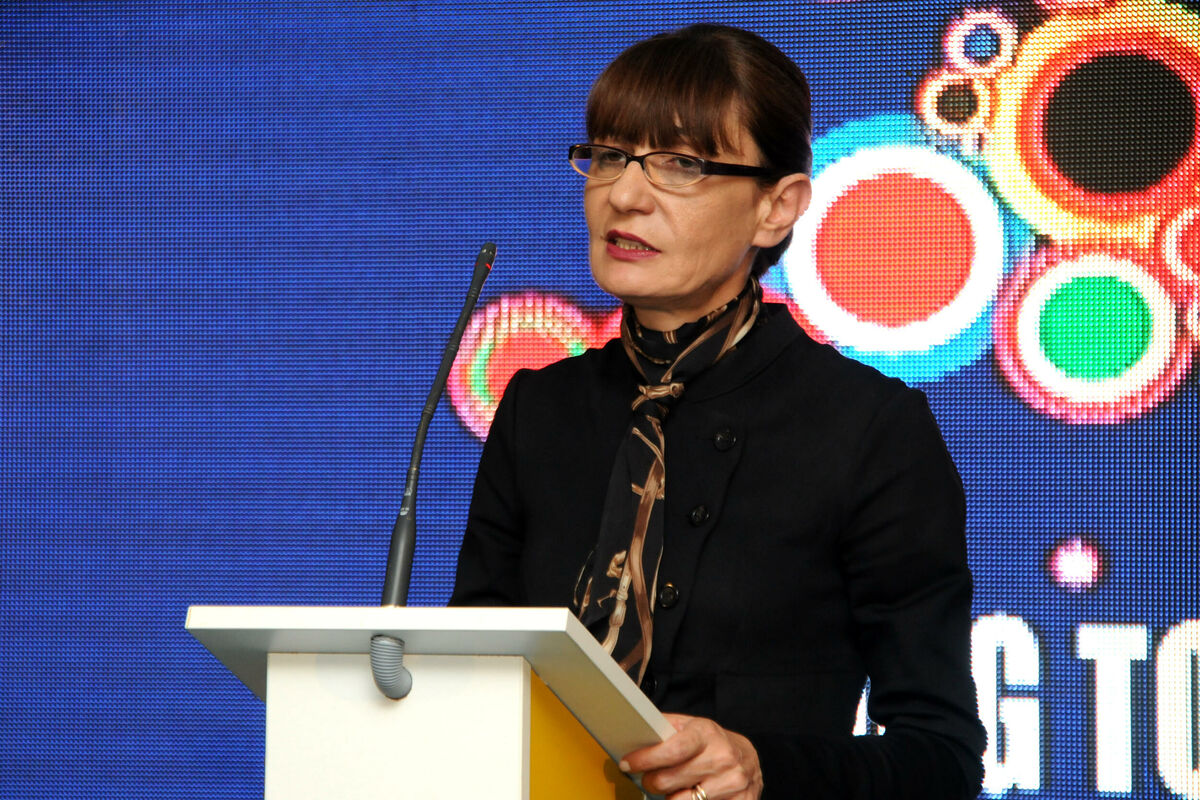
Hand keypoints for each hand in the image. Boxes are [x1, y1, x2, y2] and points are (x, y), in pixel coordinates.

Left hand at [620, 713, 762, 798]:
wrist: (747, 758)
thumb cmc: (712, 743)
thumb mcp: (692, 727)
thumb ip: (666, 729)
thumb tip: (634, 731)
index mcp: (707, 734)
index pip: (672, 749)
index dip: (646, 759)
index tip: (628, 764)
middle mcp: (722, 757)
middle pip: (670, 780)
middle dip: (651, 782)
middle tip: (649, 779)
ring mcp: (733, 782)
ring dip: (670, 797)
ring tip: (673, 788)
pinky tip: (690, 795)